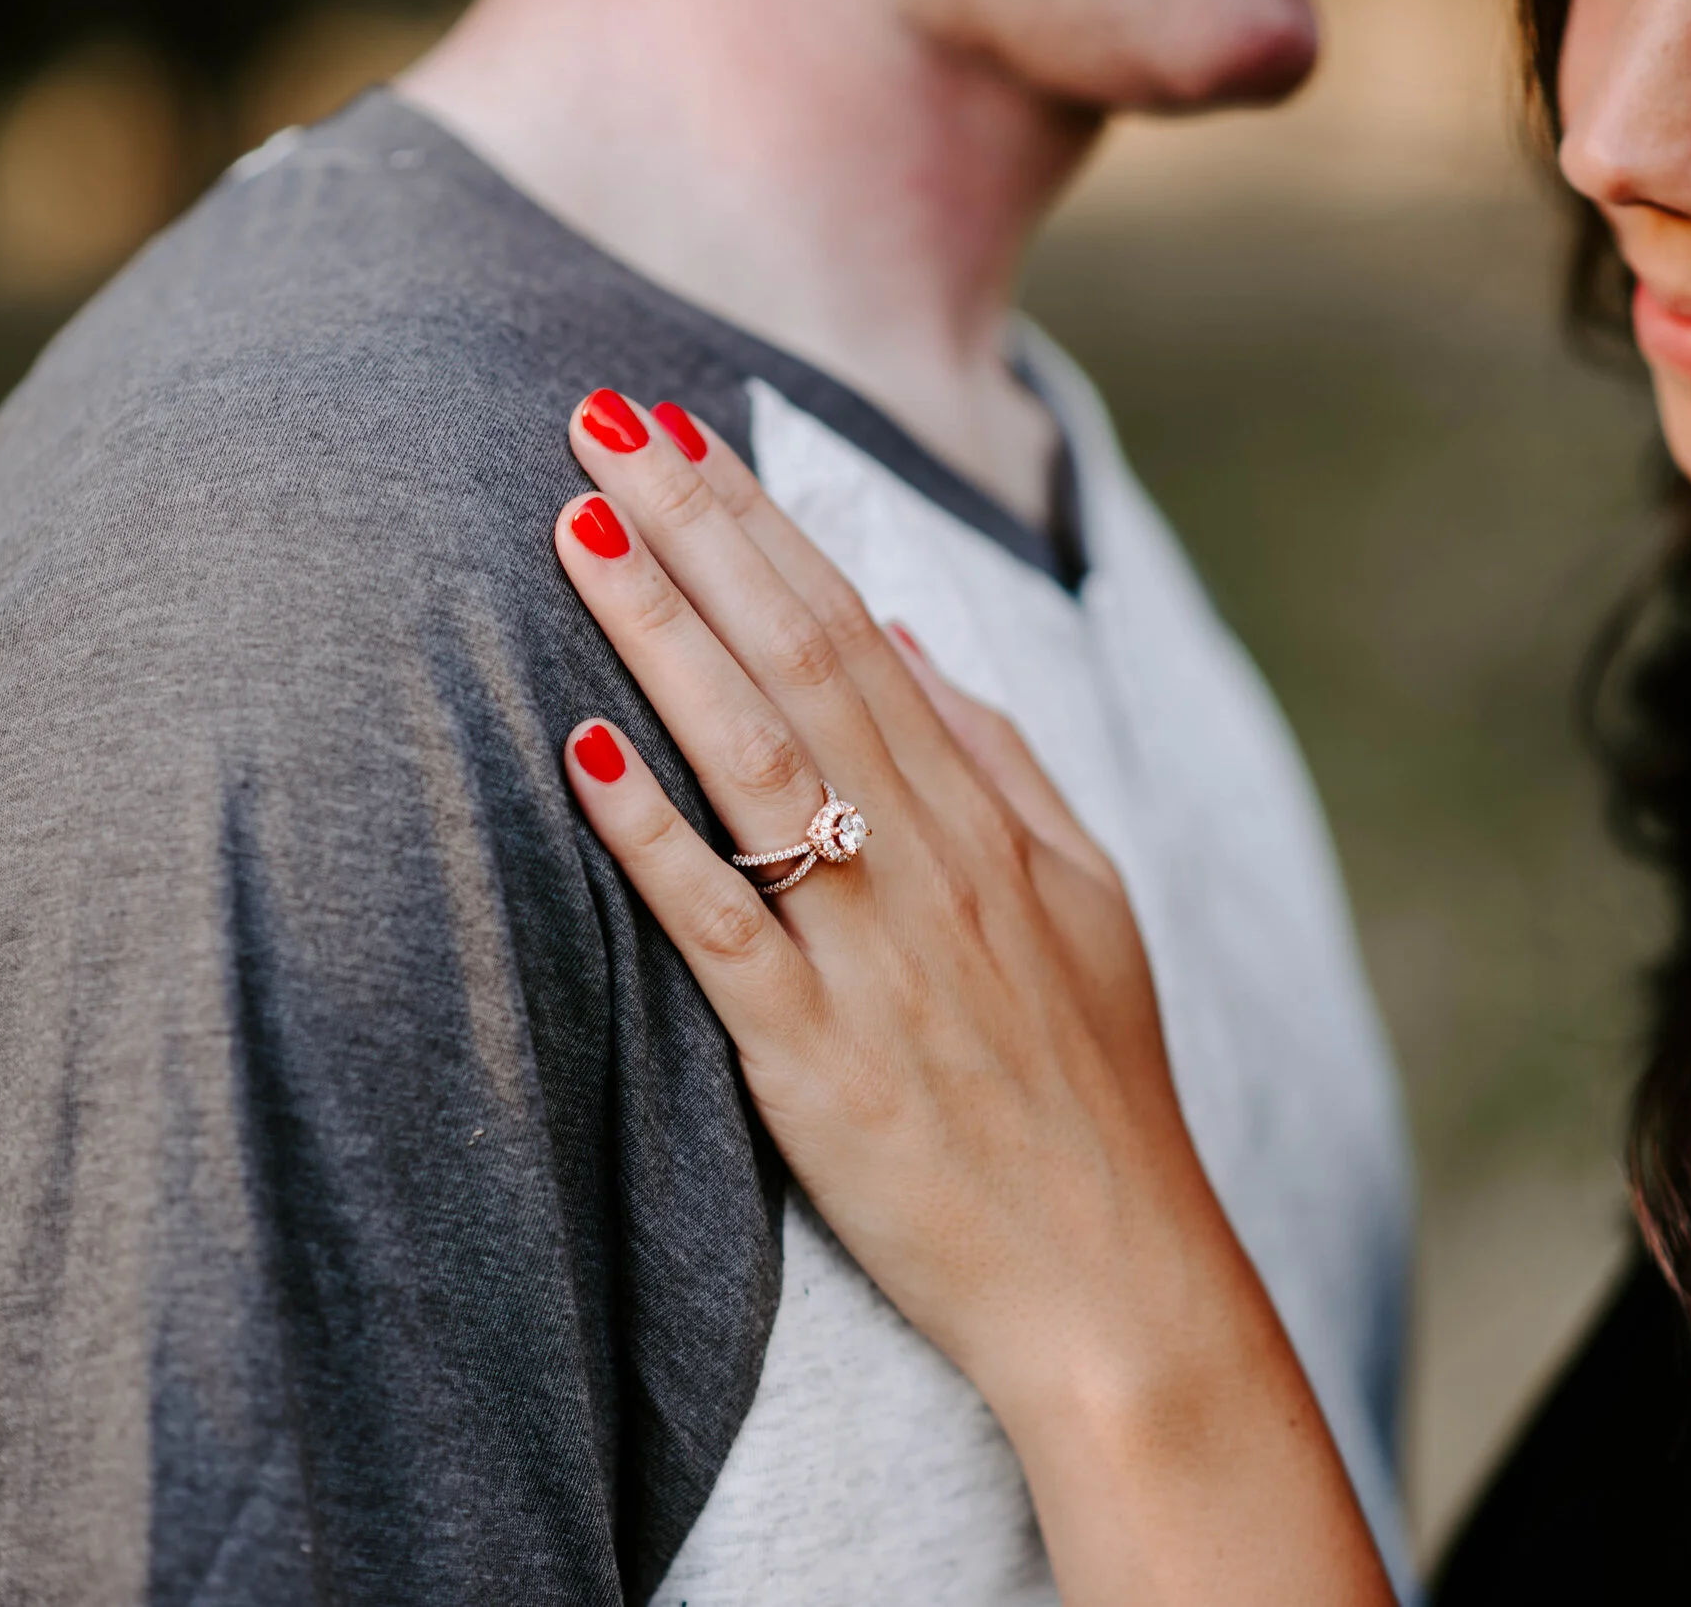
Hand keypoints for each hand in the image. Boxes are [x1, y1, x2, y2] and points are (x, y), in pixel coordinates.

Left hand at [551, 390, 1390, 1604]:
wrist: (1115, 1275)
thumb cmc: (1091, 1086)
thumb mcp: (1087, 898)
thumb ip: (999, 761)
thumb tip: (900, 638)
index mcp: (986, 818)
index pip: (853, 629)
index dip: (757, 524)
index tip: (677, 431)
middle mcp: (928, 862)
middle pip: (797, 658)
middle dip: (694, 530)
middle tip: (599, 416)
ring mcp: (872, 956)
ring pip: (753, 762)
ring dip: (660, 637)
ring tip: (574, 530)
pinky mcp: (816, 1060)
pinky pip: (722, 930)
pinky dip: (652, 840)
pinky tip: (582, 755)